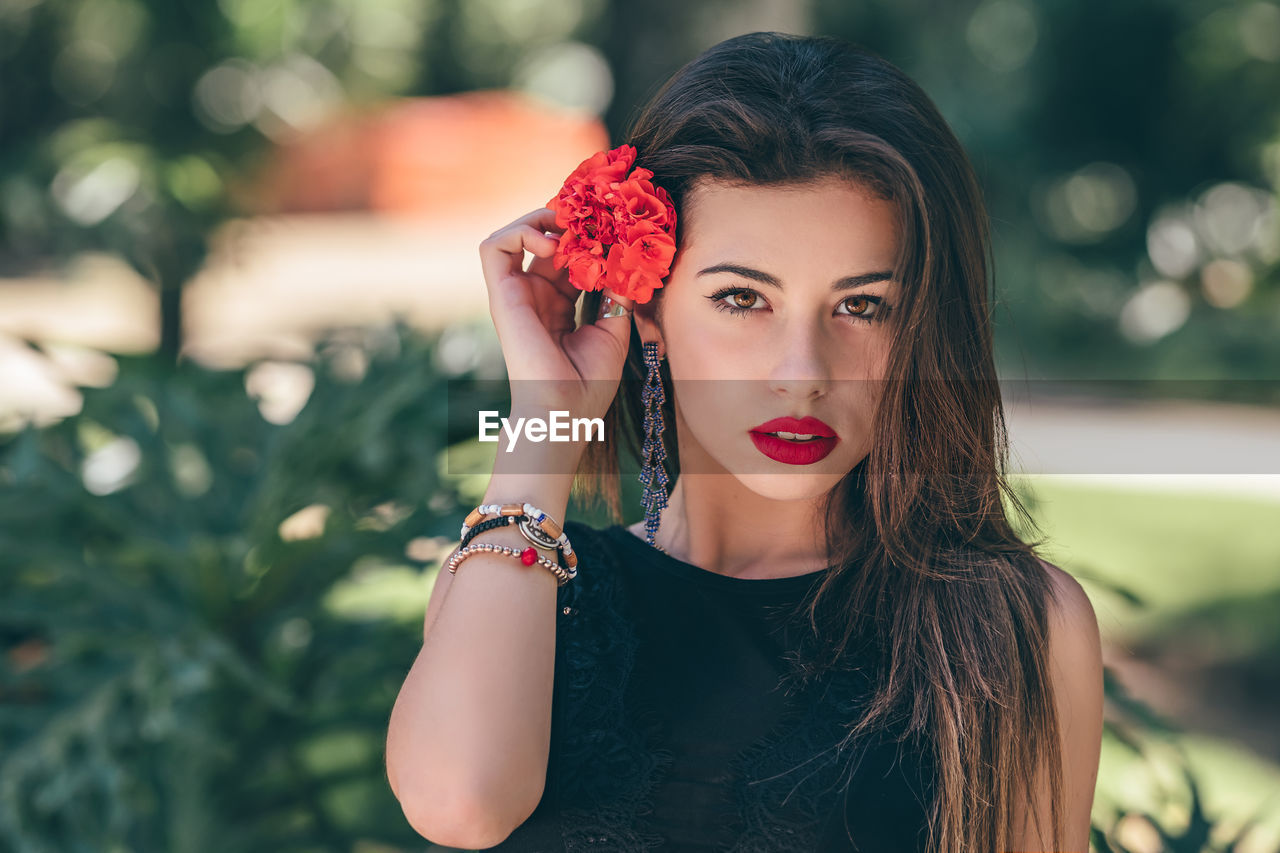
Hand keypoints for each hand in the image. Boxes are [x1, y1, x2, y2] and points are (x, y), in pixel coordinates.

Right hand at [478, 206, 634, 420]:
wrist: (564, 410)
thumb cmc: (588, 383)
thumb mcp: (614, 328)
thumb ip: (616, 291)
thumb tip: (625, 258)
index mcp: (560, 304)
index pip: (568, 254)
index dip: (587, 237)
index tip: (614, 231)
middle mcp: (535, 295)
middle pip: (543, 238)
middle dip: (567, 222)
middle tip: (593, 220)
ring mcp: (516, 293)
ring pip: (513, 234)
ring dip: (540, 220)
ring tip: (568, 230)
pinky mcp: (501, 296)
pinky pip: (494, 246)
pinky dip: (520, 233)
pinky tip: (551, 246)